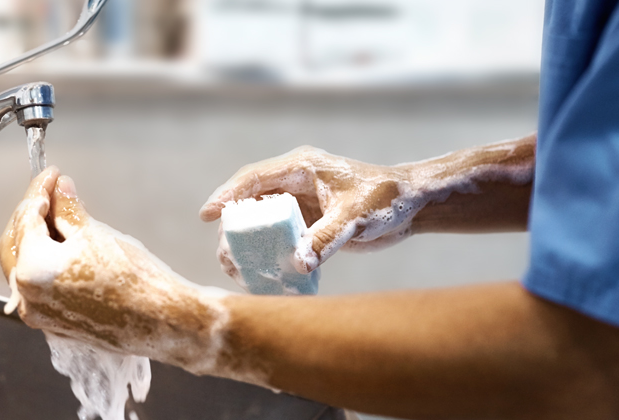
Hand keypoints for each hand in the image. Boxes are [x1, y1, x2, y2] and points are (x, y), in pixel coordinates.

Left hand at [0, 167, 225, 370]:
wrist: (160, 319)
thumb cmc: (131, 278)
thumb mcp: (94, 233)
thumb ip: (68, 208)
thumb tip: (60, 188)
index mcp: (31, 271)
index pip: (26, 219)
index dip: (39, 191)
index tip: (52, 175)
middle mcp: (26, 297)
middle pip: (15, 243)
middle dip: (31, 214)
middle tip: (51, 192)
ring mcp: (38, 313)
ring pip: (24, 265)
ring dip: (37, 237)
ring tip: (61, 215)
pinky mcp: (53, 322)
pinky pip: (38, 284)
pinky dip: (45, 261)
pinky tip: (64, 244)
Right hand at [200, 146, 417, 273]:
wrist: (412, 204)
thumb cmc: (385, 198)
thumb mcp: (354, 216)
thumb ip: (326, 238)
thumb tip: (297, 264)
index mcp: (300, 168)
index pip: (253, 179)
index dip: (227, 195)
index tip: (207, 215)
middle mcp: (294, 183)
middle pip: (251, 203)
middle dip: (234, 229)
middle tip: (225, 255)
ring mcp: (300, 204)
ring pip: (262, 222)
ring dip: (249, 244)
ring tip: (237, 269)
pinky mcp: (309, 224)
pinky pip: (281, 238)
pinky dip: (270, 255)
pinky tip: (263, 275)